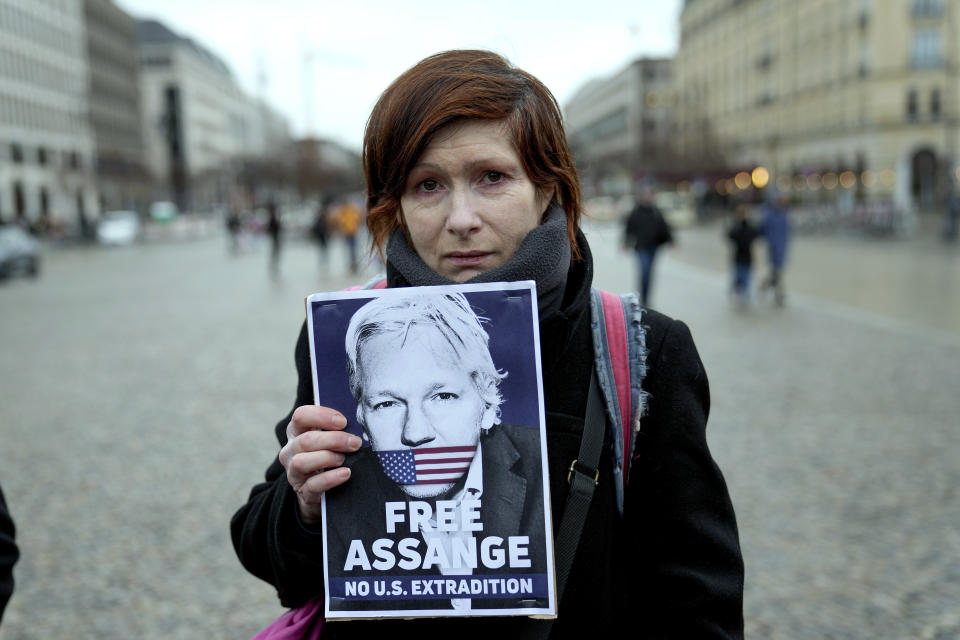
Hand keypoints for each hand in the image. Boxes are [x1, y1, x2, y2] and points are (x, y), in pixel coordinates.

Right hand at [278, 405, 362, 524]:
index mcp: (296, 432)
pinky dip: (331, 478)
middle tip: (354, 443)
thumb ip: (336, 428)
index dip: (321, 416)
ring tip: (343, 459)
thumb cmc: (326, 455)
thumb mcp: (327, 439)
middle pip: (306, 440)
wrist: (318, 489)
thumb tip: (357, 420)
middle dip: (334, 439)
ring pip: (302, 462)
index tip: (343, 421)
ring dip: (327, 458)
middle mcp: (290, 451)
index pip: (301, 416)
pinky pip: (312, 485)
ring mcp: (294, 472)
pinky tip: (345, 473)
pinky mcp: (302, 491)